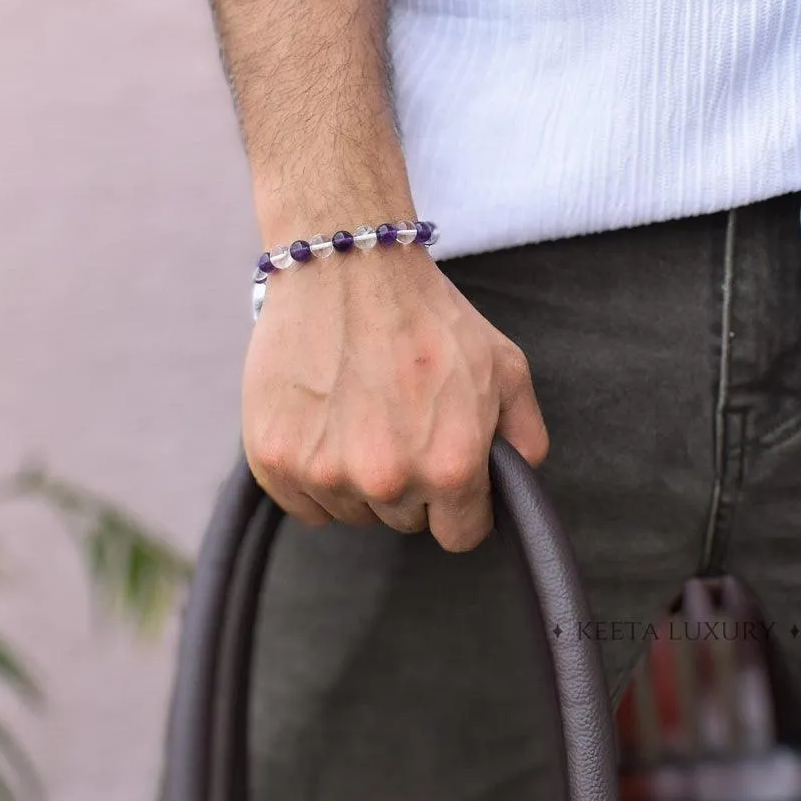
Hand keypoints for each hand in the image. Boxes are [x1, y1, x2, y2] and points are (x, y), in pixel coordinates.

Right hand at [241, 243, 548, 551]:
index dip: (458, 504)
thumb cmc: (426, 313)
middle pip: (403, 521)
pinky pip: (304, 504)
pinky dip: (313, 474)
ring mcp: (324, 472)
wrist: (348, 266)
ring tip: (359, 410)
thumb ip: (525, 437)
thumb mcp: (505, 366)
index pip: (460, 535)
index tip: (444, 469)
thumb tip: (516, 485)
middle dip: (408, 482)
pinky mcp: (274, 459)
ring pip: (353, 512)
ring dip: (358, 478)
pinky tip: (324, 422)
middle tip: (398, 419)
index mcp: (450, 465)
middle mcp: (387, 479)